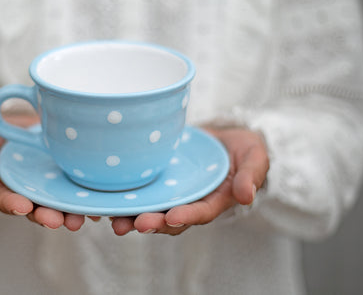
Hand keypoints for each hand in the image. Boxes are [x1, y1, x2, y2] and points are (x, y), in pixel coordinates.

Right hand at [0, 114, 94, 230]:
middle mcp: (30, 193)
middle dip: (46, 216)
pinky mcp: (72, 184)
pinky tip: (101, 205)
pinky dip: (90, 203)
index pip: (6, 199)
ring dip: (70, 216)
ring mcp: (52, 190)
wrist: (32, 121)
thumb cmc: (6, 131)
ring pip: (61, 208)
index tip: (23, 206)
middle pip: (37, 210)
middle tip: (56, 220)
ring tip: (80, 219)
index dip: (13, 204)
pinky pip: (81, 196)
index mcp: (7, 186)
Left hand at [111, 127, 268, 235]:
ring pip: (151, 209)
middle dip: (151, 222)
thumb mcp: (255, 158)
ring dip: (132, 216)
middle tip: (133, 224)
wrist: (226, 138)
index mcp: (214, 201)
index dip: (186, 216)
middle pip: (169, 219)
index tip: (172, 217)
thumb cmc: (243, 150)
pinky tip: (107, 198)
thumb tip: (247, 196)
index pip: (200, 213)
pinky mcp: (159, 180)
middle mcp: (189, 202)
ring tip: (114, 219)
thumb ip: (251, 175)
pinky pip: (141, 192)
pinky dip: (125, 197)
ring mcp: (172, 192)